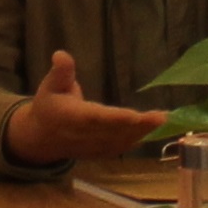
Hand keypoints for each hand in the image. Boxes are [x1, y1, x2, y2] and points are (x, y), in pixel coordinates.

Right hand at [7, 50, 166, 164]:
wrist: (42, 138)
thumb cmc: (49, 107)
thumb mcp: (50, 86)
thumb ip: (60, 72)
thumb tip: (61, 54)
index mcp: (72, 118)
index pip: (96, 118)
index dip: (116, 118)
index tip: (135, 116)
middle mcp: (86, 136)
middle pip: (116, 131)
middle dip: (140, 125)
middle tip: (163, 117)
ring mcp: (95, 147)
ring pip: (123, 141)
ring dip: (144, 133)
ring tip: (165, 120)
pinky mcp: (102, 153)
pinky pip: (123, 147)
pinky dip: (139, 140)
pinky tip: (155, 130)